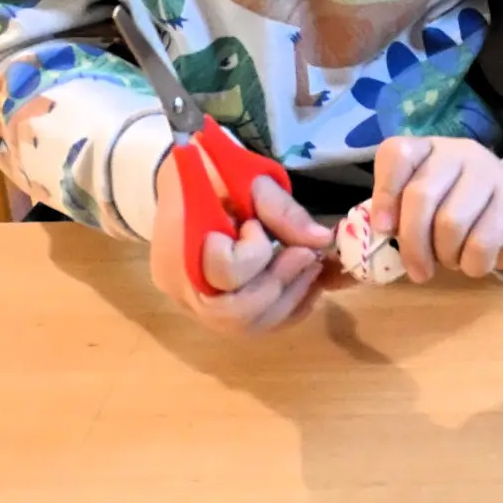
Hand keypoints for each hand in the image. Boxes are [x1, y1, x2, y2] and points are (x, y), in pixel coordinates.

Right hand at [148, 156, 333, 334]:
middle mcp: (183, 290)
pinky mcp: (215, 313)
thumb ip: (280, 208)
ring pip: (249, 327)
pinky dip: (288, 308)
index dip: (254, 252)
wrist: (184, 185)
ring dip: (291, 298)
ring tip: (311, 264)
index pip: (224, 274)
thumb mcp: (245, 177)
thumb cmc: (213, 175)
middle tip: (308, 255)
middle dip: (282, 284)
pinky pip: (257, 326)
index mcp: (180, 249)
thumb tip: (321, 240)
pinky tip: (306, 283)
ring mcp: (196, 308)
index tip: (256, 225)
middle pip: (236, 315)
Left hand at [366, 138, 502, 280]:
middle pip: (421, 195)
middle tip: (417, 271)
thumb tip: (378, 234)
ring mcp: (492, 174)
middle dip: (412, 243)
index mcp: (431, 150)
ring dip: (446, 255)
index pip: (398, 152)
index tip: (383, 228)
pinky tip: (476, 263)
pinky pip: (480, 243)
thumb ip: (403, 212)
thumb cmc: (468, 215)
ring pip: (450, 223)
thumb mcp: (432, 206)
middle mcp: (461, 153)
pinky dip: (471, 265)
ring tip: (453, 260)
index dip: (384, 191)